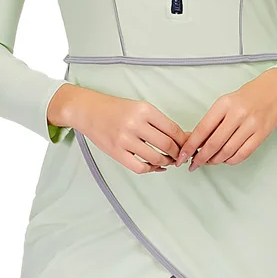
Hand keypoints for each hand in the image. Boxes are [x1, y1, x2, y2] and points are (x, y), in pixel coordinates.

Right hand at [62, 87, 187, 174]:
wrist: (88, 111)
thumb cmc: (116, 109)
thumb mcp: (140, 108)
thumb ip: (159, 122)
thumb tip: (182, 136)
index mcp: (145, 110)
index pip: (173, 129)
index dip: (184, 140)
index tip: (188, 145)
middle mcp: (135, 124)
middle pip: (167, 145)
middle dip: (178, 153)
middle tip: (180, 155)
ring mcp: (125, 139)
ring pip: (155, 158)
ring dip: (166, 162)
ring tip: (168, 160)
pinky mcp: (116, 152)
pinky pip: (139, 167)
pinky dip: (151, 169)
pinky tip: (154, 166)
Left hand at [175, 70, 276, 170]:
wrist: (274, 90)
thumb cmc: (246, 97)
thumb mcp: (225, 102)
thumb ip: (212, 121)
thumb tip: (194, 142)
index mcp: (224, 104)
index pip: (202, 129)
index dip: (190, 146)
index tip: (181, 156)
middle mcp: (237, 114)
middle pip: (214, 144)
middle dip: (200, 158)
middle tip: (193, 164)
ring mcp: (251, 125)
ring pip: (227, 152)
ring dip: (214, 160)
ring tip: (208, 161)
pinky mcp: (261, 135)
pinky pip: (242, 154)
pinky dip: (230, 160)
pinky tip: (224, 159)